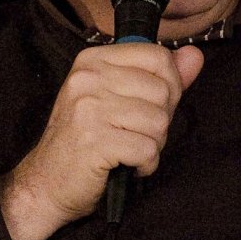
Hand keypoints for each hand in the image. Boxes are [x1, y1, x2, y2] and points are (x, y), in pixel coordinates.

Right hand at [0, 43, 203, 239]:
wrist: (46, 183)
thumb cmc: (83, 142)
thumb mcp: (118, 99)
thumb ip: (159, 77)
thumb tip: (194, 56)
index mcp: (93, 60)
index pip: (157, 56)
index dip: (168, 86)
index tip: (149, 107)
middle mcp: (88, 78)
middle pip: (162, 91)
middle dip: (159, 121)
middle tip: (133, 134)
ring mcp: (89, 109)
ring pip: (158, 122)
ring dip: (152, 145)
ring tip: (127, 150)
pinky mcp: (95, 141)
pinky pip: (147, 149)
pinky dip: (144, 164)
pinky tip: (126, 165)